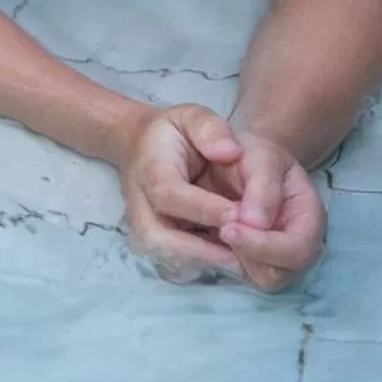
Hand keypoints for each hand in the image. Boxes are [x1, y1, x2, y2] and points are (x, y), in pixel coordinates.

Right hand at [120, 103, 251, 282]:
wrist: (140, 147)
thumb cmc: (173, 133)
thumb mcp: (192, 116)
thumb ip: (210, 128)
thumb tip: (230, 153)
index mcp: (149, 168)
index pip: (170, 194)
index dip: (205, 208)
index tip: (241, 216)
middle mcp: (139, 203)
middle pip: (158, 238)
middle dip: (200, 250)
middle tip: (242, 253)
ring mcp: (142, 226)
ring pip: (164, 257)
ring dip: (203, 262)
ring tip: (243, 261)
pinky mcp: (152, 242)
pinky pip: (172, 263)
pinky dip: (201, 266)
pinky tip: (232, 261)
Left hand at [207, 129, 326, 291]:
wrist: (242, 159)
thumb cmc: (254, 155)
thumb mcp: (261, 155)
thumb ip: (262, 185)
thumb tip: (254, 223)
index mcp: (310, 218)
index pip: (296, 250)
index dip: (263, 245)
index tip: (228, 228)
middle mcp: (299, 245)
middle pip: (278, 274)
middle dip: (246, 253)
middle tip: (218, 228)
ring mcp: (278, 259)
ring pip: (258, 279)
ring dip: (234, 258)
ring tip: (217, 228)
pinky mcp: (255, 264)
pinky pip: (241, 275)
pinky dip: (224, 260)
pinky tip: (212, 235)